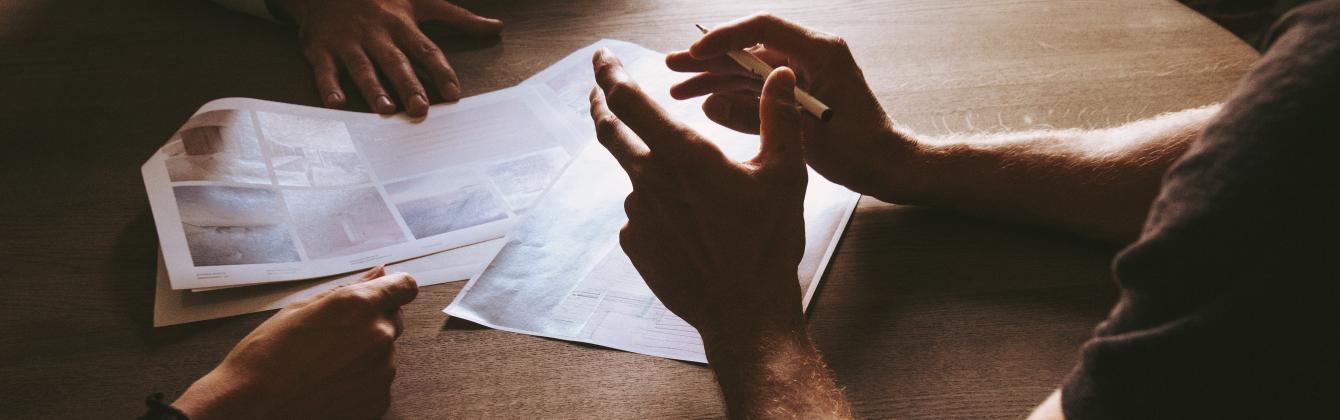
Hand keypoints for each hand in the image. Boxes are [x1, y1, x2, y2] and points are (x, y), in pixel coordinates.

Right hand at [172, 267, 417, 418]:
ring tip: (324, 363)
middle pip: (393, 319)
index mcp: (359, 305)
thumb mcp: (302, 309)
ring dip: (365, 353)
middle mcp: (378, 335)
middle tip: (334, 335)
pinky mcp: (378, 400)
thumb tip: (379, 272)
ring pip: (384, 352)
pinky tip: (329, 383)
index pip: (404, 286)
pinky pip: (378, 381)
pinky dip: (361, 381)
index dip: (394, 287)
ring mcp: (381, 371)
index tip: (385, 292)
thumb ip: (349, 289)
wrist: (252, 408)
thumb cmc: (266, 356)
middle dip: (372, 321)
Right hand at [272, 0, 503, 116]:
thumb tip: (496, 27)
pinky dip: (328, 87)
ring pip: (362, 67)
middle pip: (395, 62)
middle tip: (420, 108)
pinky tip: (336, 103)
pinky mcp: (321, 50)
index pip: (426, 50)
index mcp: (402, 25)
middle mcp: (377, 35)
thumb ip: (459, 18)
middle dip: (408, 85)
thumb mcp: (421, 2)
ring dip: (373, 88)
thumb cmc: (382, 0)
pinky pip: (324, 70)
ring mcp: (348, 43)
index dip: (441, 72)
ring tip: (385, 109)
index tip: (454, 94)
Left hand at [588, 48, 807, 342]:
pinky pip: (641, 215)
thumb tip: (779, 74)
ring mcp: (638, 215)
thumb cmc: (768, 243)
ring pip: (637, 177)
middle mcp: (650, 180)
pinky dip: (658, 210)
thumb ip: (778, 117)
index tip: (601, 57)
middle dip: (601, 106)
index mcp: (684, 154)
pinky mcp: (635, 244)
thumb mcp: (784, 174)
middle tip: (597, 92)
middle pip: (611, 133)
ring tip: (698, 199)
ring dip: (652, 172)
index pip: (630, 100)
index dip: (610, 74)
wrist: (745, 312)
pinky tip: (690, 229)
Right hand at [667, 13, 917, 201]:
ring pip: (749, 69)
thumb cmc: (860, 148)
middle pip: (750, 48)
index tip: (695, 53)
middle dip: (710, 59)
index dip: (726, 37)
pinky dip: (732, 94)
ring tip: (678, 88)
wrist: (886, 166)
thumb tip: (711, 103)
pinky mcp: (797, 93)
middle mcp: (810, 55)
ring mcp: (803, 73)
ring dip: (715, 78)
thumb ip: (757, 116)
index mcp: (820, 52)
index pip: (764, 28)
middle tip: (672, 66)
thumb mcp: (805, 134)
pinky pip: (758, 88)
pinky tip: (704, 102)